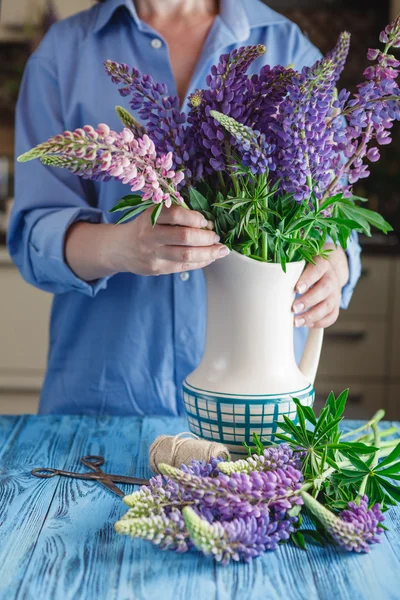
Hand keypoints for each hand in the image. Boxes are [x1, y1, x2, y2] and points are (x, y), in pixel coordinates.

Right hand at [107, 205, 228, 275]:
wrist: (120, 248)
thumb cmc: (145, 228)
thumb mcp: (154, 215)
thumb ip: (177, 217)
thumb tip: (207, 224)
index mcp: (151, 217)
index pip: (177, 215)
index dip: (195, 217)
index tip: (205, 221)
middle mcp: (151, 236)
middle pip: (185, 237)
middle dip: (206, 237)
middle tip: (216, 237)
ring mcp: (153, 254)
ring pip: (186, 255)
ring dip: (209, 253)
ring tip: (220, 250)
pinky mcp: (157, 269)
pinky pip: (184, 266)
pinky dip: (200, 262)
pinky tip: (209, 258)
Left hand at [292, 244, 349, 328]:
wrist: (329, 272)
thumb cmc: (308, 269)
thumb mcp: (303, 263)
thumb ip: (291, 269)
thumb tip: (269, 279)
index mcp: (322, 265)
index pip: (317, 271)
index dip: (308, 280)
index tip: (297, 289)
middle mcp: (331, 278)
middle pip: (324, 289)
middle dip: (308, 301)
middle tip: (294, 308)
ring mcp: (335, 293)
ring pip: (328, 305)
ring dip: (312, 316)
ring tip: (297, 322)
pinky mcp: (336, 305)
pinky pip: (332, 316)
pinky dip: (320, 323)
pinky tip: (307, 324)